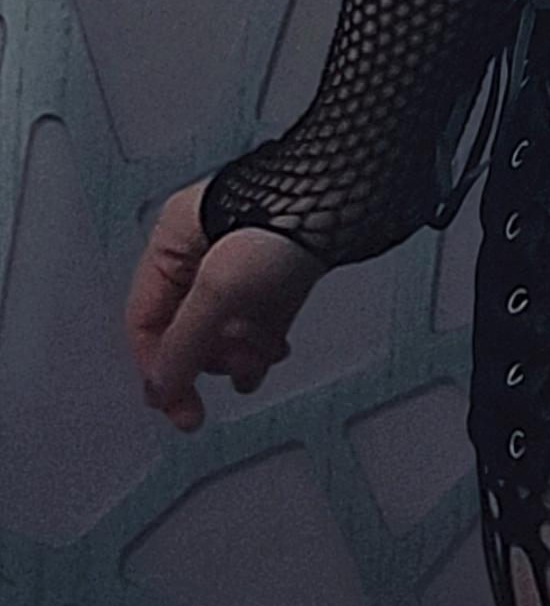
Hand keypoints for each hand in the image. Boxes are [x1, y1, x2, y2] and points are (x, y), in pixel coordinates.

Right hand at [125, 185, 326, 432]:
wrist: (347, 197)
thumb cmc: (286, 217)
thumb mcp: (220, 288)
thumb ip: (185, 341)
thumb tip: (163, 387)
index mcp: (173, 240)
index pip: (145, 319)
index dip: (158, 368)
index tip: (179, 407)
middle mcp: (203, 249)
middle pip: (186, 328)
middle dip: (207, 359)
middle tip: (227, 374)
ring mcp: (243, 261)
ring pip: (224, 329)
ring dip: (237, 356)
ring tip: (254, 364)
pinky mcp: (277, 272)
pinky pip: (257, 321)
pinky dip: (260, 345)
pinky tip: (271, 355)